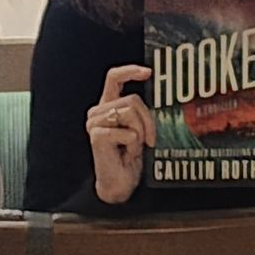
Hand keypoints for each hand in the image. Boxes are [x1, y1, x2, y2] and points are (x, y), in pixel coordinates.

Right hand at [86, 65, 153, 204]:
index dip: (130, 71)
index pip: (114, 78)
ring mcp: (95, 123)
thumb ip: (141, 111)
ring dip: (141, 133)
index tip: (148, 72)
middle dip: (147, 120)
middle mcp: (98, 112)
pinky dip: (134, 146)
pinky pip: (129, 133)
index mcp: (108, 106)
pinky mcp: (97, 136)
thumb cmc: (130, 157)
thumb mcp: (139, 129)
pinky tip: (126, 155)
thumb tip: (159, 94)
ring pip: (131, 113)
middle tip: (148, 139)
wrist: (120, 184)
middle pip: (132, 99)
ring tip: (133, 148)